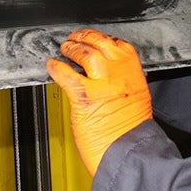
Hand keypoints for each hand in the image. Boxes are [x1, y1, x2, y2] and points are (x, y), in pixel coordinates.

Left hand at [47, 28, 152, 174]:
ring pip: (85, 53)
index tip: (95, 38)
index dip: (103, 38)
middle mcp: (120, 74)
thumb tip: (108, 75)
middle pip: (100, 43)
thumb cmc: (132, 132)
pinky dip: (58, 68)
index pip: (119, 45)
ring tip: (65, 48)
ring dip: (72, 48)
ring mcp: (102, 84)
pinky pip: (67, 75)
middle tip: (75, 38)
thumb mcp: (137, 99)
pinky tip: (53, 66)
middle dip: (86, 37)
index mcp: (134, 74)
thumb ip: (123, 82)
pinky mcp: (85, 97)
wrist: (129, 153)